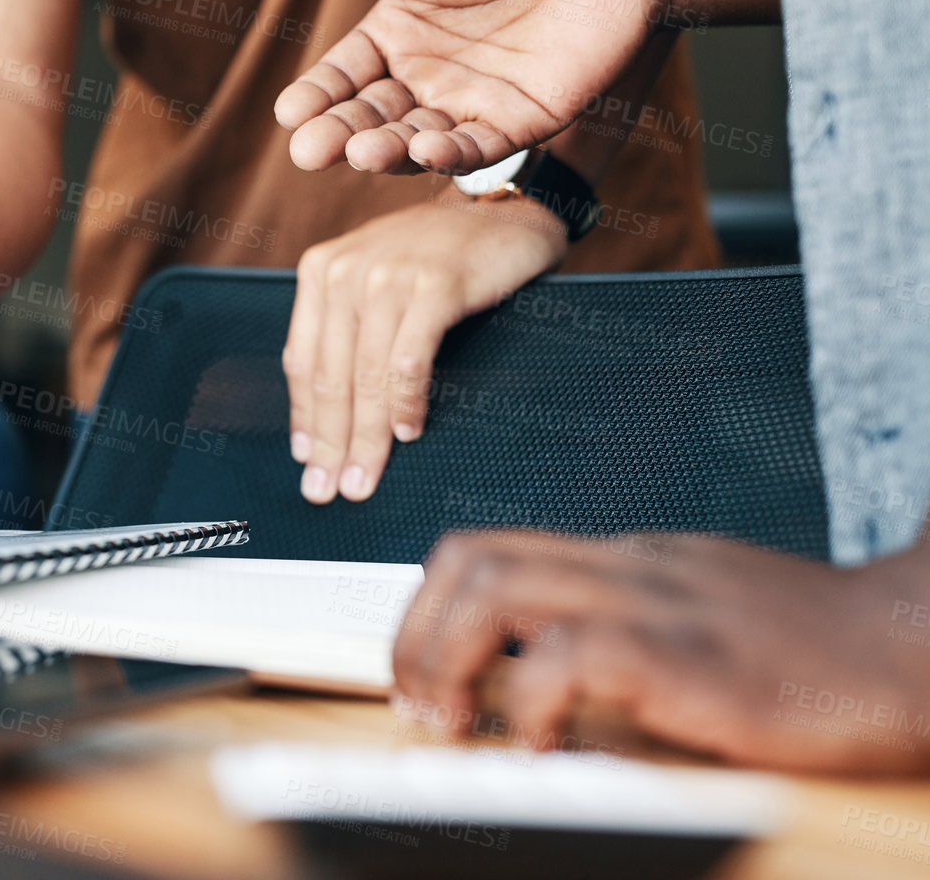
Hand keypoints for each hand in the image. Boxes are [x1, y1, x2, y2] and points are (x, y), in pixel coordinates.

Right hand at [275, 0, 669, 174]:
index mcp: (398, 32)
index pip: (344, 73)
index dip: (317, 94)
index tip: (291, 113)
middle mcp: (425, 76)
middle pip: (369, 116)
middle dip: (337, 135)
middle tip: (309, 152)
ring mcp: (469, 104)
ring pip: (414, 139)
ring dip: (386, 151)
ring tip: (361, 153)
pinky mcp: (520, 122)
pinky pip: (478, 147)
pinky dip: (451, 155)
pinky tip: (426, 151)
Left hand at [286, 192, 565, 502]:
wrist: (504, 211)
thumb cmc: (440, 258)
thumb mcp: (377, 283)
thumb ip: (348, 331)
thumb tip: (329, 416)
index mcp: (321, 272)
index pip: (303, 362)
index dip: (304, 419)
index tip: (306, 462)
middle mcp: (346, 270)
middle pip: (331, 376)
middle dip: (331, 442)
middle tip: (329, 490)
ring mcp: (390, 275)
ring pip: (366, 376)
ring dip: (366, 438)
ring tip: (365, 479)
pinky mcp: (434, 285)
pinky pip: (409, 361)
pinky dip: (407, 403)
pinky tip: (410, 432)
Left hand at [394, 531, 929, 772]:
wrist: (919, 646)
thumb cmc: (817, 653)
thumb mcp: (699, 626)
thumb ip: (624, 643)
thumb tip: (538, 700)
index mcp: (626, 564)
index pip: (488, 551)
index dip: (427, 611)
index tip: (420, 676)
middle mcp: (629, 569)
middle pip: (471, 557)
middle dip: (415, 633)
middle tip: (420, 705)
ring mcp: (659, 603)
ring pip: (498, 586)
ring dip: (447, 658)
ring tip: (459, 722)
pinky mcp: (693, 657)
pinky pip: (573, 651)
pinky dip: (529, 698)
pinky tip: (540, 744)